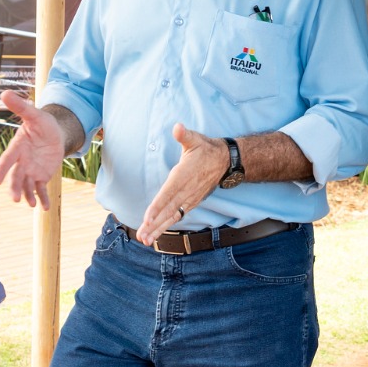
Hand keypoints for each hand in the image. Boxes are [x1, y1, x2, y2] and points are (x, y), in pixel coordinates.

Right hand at [0, 91, 66, 206]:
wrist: (54, 133)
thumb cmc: (42, 123)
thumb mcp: (34, 114)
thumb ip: (21, 107)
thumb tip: (4, 93)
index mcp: (17, 147)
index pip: (8, 160)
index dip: (1, 170)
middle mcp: (21, 162)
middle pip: (16, 176)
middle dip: (15, 188)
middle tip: (14, 199)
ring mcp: (31, 170)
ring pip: (26, 185)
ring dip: (27, 196)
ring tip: (31, 205)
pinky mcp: (41, 176)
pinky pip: (40, 189)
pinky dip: (42, 198)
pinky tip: (45, 208)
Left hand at [135, 123, 228, 244]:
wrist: (225, 161)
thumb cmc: (206, 149)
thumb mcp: (195, 139)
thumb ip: (184, 135)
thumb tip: (178, 127)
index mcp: (183, 176)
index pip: (168, 194)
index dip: (157, 206)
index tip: (147, 218)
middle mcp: (186, 190)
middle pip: (168, 210)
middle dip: (154, 224)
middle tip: (142, 236)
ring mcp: (189, 198)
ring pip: (172, 216)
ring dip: (159, 229)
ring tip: (146, 240)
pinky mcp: (191, 202)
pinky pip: (177, 215)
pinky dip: (167, 225)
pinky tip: (157, 233)